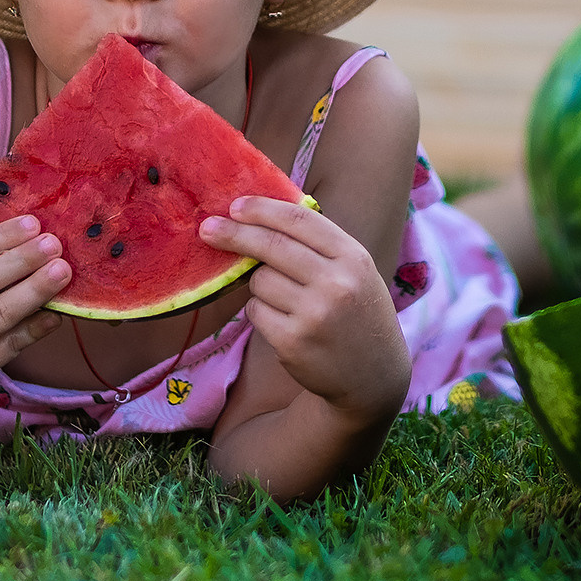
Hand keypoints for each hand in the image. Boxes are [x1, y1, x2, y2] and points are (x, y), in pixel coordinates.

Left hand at [200, 196, 409, 424]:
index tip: (236, 205)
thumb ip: (318, 245)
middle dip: (235, 234)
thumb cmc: (357, 312)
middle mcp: (336, 283)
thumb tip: (259, 218)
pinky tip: (283, 322)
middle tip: (208, 228)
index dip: (262, 209)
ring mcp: (314, 315)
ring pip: (259, 281)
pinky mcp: (292, 342)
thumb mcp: (355, 270)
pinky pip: (255, 311)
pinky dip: (260, 312)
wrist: (373, 375)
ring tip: (285, 299)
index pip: (299, 219)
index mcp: (353, 257)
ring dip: (260, 285)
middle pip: (272, 246)